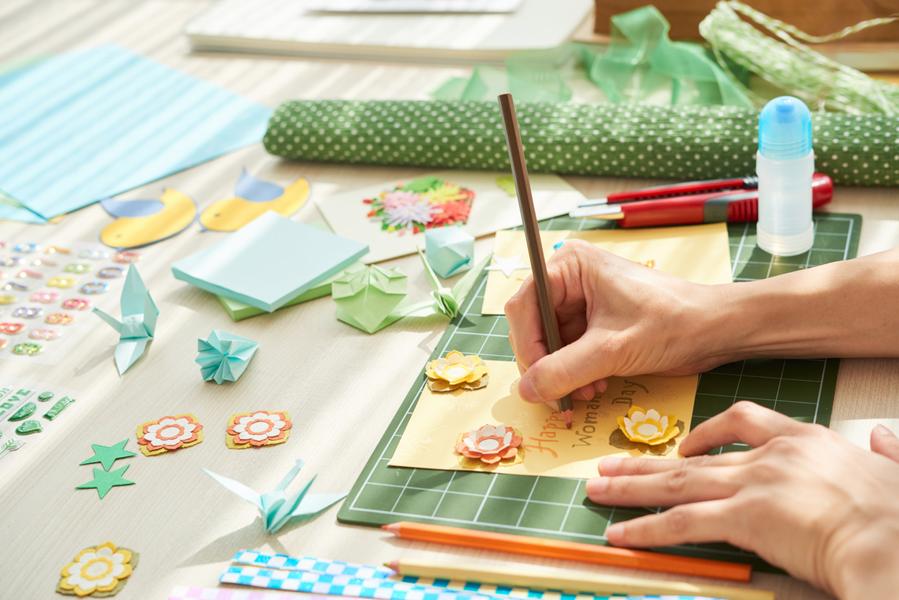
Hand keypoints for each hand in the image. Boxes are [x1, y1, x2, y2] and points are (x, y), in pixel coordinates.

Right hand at [505, 240, 726, 405]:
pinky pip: (567, 352)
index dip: (526, 345)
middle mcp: (569, 280)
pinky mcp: (593, 323)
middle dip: (546, 365)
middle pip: (533, 327)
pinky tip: (593, 387)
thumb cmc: (672, 323)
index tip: (536, 380)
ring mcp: (580, 302)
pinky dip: (574, 374)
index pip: (524, 306)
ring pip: (549, 345)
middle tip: (561, 396)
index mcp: (569, 266)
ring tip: (584, 394)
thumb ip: (564, 370)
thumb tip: (526, 391)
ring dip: (561, 374)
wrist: (715, 331)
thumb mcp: (612, 350)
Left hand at [587, 402, 898, 599]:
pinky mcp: (744, 517)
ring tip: (598, 489)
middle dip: (648, 464)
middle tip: (610, 464)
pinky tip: (620, 533)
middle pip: (694, 457)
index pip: (746, 420)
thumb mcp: (893, 470)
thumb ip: (884, 453)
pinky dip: (646, 528)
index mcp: (804, 439)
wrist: (896, 537)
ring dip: (632, 488)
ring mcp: (753, 484)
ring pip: (678, 484)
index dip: (708, 431)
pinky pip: (682, 523)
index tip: (684, 442)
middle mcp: (770, 455)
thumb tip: (885, 440)